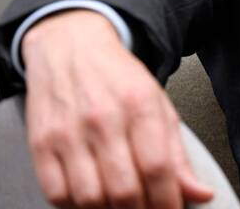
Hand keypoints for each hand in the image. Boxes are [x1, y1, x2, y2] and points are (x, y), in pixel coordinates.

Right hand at [20, 9, 214, 207]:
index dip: (168, 201)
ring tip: (122, 207)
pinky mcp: (41, 144)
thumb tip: (199, 193)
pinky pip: (57, 194)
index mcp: (140, 105)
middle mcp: (104, 119)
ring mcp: (69, 132)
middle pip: (124, 190)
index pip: (158, 168)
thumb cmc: (117, 77)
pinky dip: (76, 207)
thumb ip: (178, 153)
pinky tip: (91, 199)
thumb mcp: (159, 104)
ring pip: (90, 198)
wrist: (71, 46)